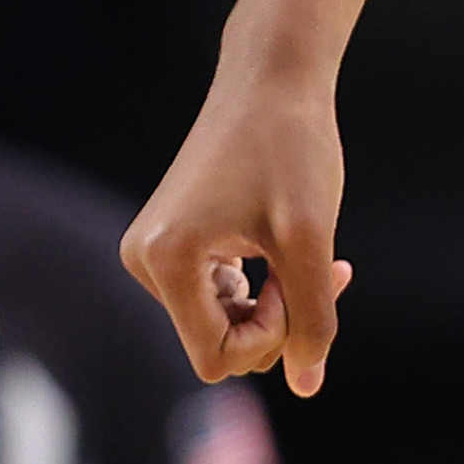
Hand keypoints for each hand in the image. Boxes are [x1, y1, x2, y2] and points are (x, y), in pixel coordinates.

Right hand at [121, 72, 358, 393]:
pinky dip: (264, 286)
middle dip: (277, 318)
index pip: (218, 358)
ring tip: (309, 253)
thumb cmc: (292, 150)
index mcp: (165, 260)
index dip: (272, 336)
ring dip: (276, 302)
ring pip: (224, 323)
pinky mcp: (173, 243)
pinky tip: (292, 251)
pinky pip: (219, 298)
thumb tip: (308, 386)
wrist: (272, 77)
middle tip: (319, 267)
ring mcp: (154, 252)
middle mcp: (145, 260)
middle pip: (219, 344)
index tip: (303, 283)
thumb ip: (313, 320)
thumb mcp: (311, 243)